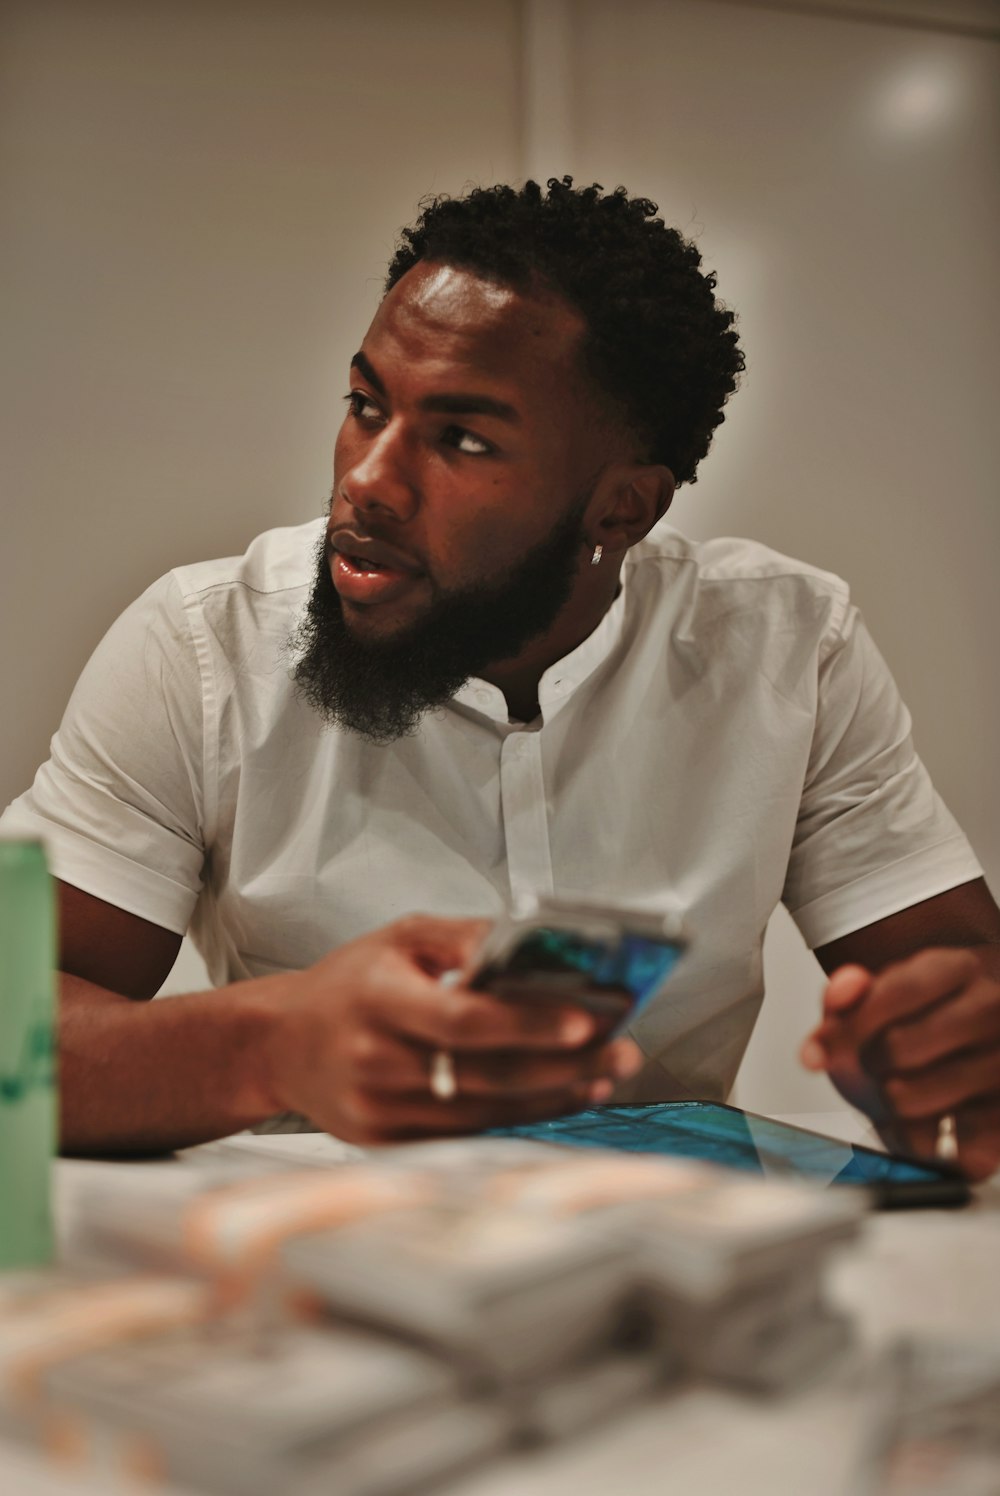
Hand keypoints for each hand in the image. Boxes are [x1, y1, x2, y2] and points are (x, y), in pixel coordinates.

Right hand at [257, 914, 641, 1143]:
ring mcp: (380, 1111)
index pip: (463, 1020)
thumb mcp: (399, 938)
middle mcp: (376, 1062)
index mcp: (377, 1001)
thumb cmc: (347, 985)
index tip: (587, 1020)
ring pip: (487, 1111)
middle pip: (488, 1074)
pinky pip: (471, 1134)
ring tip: (609, 1072)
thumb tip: (537, 946)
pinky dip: (524, 1117)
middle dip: (567, 1064)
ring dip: (557, 1094)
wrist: (279, 1045)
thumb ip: (465, 939)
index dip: (528, 1024)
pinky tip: (566, 1098)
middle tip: (623, 1049)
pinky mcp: (389, 1143)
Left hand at [800, 949, 999, 1180]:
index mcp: (959, 968)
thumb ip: (849, 991)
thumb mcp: (881, 995)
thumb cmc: (920, 1022)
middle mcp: (993, 1010)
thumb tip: (838, 995)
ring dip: (888, 1106)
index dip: (849, 1024)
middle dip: (870, 1063)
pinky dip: (918, 1144)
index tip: (820, 1048)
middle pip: (897, 1048)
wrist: (969, 1050)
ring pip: (908, 1099)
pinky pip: (942, 1146)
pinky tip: (924, 1126)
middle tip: (878, 1064)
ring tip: (902, 1092)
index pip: (898, 992)